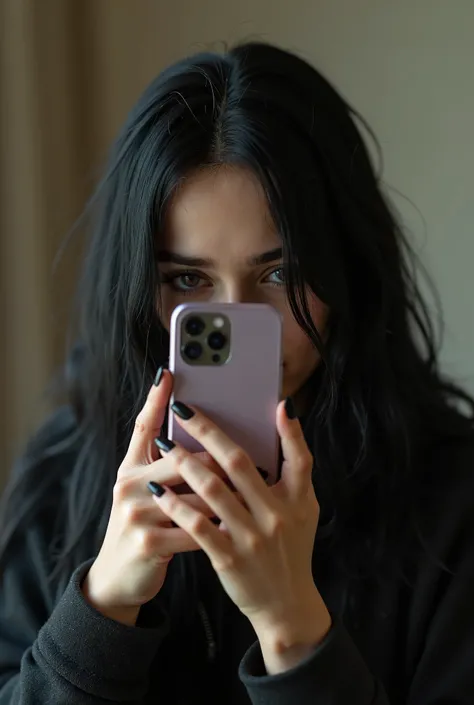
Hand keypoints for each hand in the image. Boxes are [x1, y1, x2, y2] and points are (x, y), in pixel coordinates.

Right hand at [82, 369, 227, 624]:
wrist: (118, 578)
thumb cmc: (144, 527)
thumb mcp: (146, 493)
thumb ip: (168, 467)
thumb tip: (210, 443)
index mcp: (130, 468)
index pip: (143, 426)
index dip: (155, 399)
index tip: (169, 373)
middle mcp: (128, 485)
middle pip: (181, 457)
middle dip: (218, 456)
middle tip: (250, 449)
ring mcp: (136, 513)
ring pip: (195, 493)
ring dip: (228, 490)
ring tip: (255, 483)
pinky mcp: (148, 542)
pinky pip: (197, 528)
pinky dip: (222, 524)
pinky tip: (241, 520)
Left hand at [149, 399, 331, 668]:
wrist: (286, 603)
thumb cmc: (292, 546)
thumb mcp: (304, 507)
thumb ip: (296, 466)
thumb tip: (284, 414)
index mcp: (297, 500)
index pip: (299, 458)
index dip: (290, 431)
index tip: (274, 401)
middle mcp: (275, 516)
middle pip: (238, 464)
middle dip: (208, 432)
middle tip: (184, 409)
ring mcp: (250, 538)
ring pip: (212, 491)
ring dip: (185, 463)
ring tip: (165, 444)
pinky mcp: (228, 558)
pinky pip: (196, 525)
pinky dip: (176, 504)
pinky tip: (159, 488)